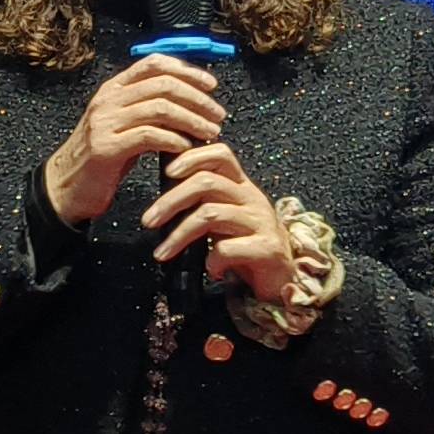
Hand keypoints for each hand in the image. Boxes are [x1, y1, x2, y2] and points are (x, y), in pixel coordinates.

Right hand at [43, 55, 224, 224]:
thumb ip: (148, 109)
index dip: (187, 70)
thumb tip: (191, 102)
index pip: (154, 64)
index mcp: (113, 89)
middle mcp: (108, 100)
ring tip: (209, 132)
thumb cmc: (102, 157)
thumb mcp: (124, 125)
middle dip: (197, 98)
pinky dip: (173, 139)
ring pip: (160, 108)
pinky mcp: (106, 148)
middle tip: (218, 113)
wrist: (65, 185)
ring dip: (192, 119)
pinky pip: (148, 136)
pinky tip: (186, 147)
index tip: (210, 85)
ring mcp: (105, 123)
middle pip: (162, 85)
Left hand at [142, 138, 298, 302]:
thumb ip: (204, 202)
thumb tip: (163, 196)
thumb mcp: (225, 218)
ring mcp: (261, 222)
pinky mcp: (267, 248)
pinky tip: (211, 271)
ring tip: (162, 253)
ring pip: (210, 214)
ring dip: (179, 235)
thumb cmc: (248, 247)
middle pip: (206, 183)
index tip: (167, 172)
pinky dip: (212, 260)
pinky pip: (227, 248)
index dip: (192, 157)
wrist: (285, 279)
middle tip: (148, 220)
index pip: (220, 154)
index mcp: (241, 187)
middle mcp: (252, 199)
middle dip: (170, 201)